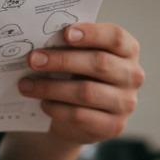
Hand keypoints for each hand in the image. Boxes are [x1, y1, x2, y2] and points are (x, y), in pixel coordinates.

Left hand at [16, 22, 144, 143]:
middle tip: (33, 59)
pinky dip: (57, 108)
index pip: (116, 38)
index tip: (65, 34)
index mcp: (128, 51)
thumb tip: (41, 40)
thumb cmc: (79, 74)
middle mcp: (132, 76)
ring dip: (51, 87)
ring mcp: (125, 103)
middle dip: (62, 60)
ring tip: (27, 85)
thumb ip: (70, 46)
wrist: (83, 116)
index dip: (92, 34)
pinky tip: (43, 103)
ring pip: (86, 92)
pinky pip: (80, 116)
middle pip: (99, 64)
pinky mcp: (113, 126)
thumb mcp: (80, 56)